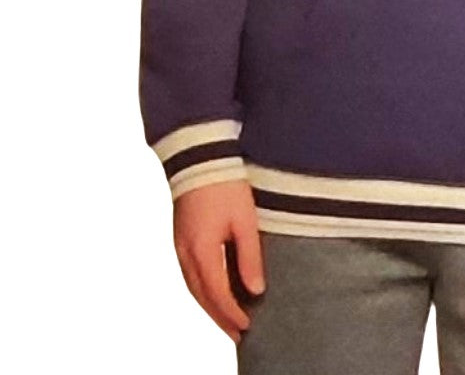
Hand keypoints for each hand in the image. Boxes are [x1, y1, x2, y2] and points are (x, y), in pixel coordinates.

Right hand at [173, 179, 264, 343]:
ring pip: (193, 288)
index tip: (247, 327)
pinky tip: (213, 294)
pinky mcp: (180, 238)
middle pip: (202, 296)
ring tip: (227, 321)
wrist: (200, 158)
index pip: (217, 293)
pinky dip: (202, 290)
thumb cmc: (225, 184)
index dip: (232, 313)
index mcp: (201, 249)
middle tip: (237, 335)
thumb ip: (250, 256)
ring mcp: (179, 246)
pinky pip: (189, 274)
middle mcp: (185, 252)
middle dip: (219, 318)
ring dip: (210, 307)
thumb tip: (255, 290)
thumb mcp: (245, 219)